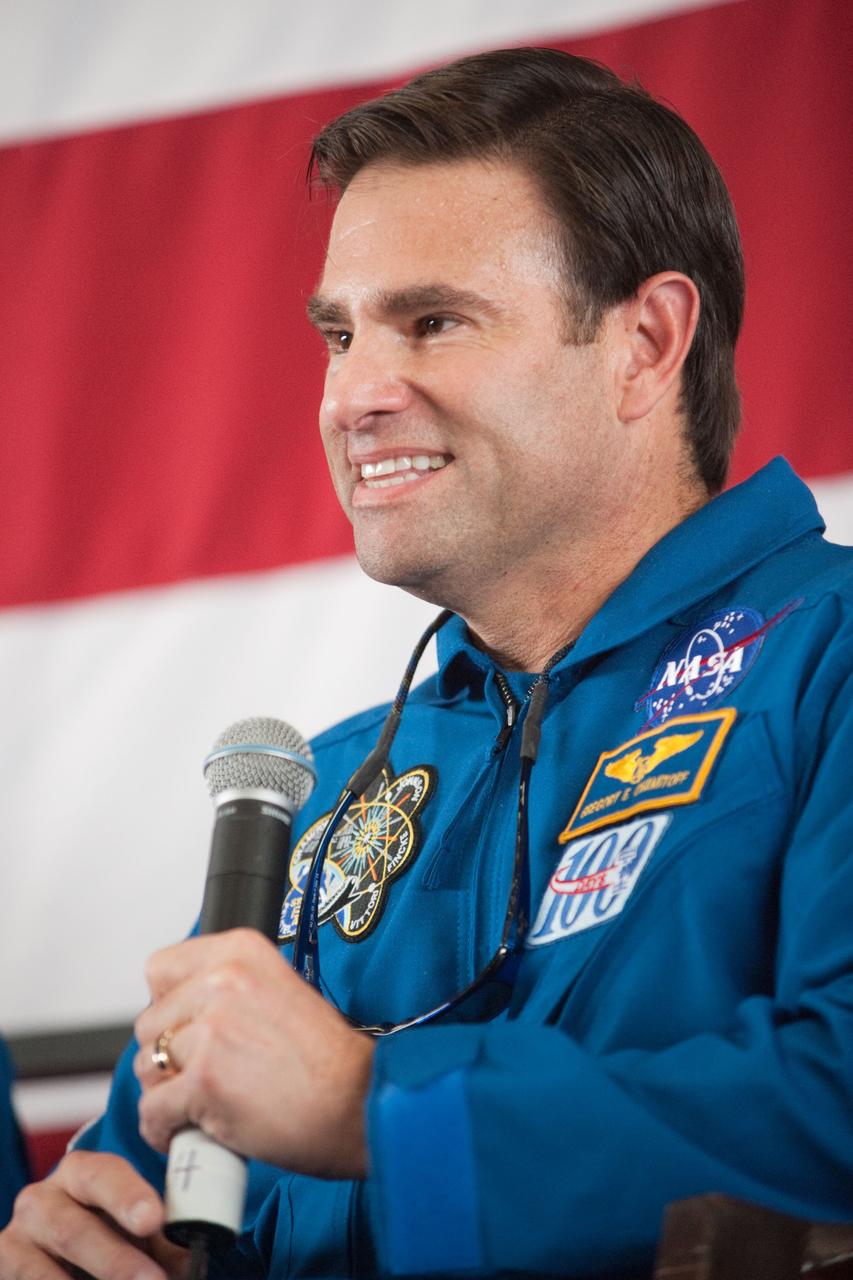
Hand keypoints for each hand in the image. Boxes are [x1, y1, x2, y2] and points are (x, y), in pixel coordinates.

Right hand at [0, 1150, 186, 1278]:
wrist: (54, 1256)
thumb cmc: (105, 1234)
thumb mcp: (130, 1229)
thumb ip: (159, 1239)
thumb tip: (194, 1257)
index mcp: (81, 1174)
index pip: (102, 1175)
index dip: (128, 1196)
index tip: (154, 1220)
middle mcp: (42, 1200)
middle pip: (74, 1230)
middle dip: (116, 1261)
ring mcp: (18, 1238)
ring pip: (43, 1269)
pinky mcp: (4, 1265)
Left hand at [134, 928, 373, 1177]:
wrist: (358, 1102)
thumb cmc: (327, 1059)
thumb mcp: (279, 990)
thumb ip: (229, 990)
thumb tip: (182, 1011)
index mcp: (241, 951)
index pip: (160, 969)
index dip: (169, 1005)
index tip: (187, 1027)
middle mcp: (222, 981)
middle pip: (150, 1022)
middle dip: (169, 1055)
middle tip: (202, 1076)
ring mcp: (212, 1030)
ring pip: (147, 1066)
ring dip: (166, 1092)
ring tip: (199, 1105)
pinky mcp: (204, 1081)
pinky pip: (153, 1110)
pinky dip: (163, 1130)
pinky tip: (187, 1133)